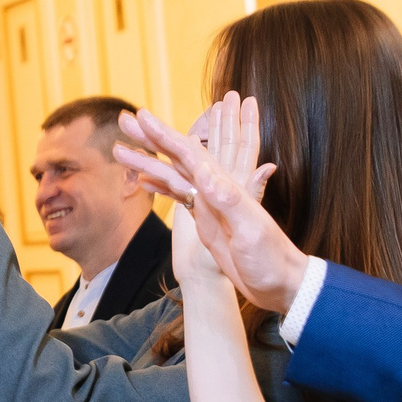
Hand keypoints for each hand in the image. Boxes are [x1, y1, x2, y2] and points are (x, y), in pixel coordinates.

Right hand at [115, 98, 307, 311]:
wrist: (282, 286)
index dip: (165, 134)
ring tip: (120, 149)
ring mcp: (211, 205)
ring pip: (174, 174)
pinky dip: (160, 186)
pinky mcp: (208, 221)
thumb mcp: (252, 230)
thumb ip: (231, 200)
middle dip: (153, 136)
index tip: (143, 115)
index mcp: (226, 187)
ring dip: (149, 160)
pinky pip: (179, 196)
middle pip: (180, 155)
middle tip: (126, 118)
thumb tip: (204, 172)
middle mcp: (217, 190)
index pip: (191, 152)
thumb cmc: (272, 260)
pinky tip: (144, 181)